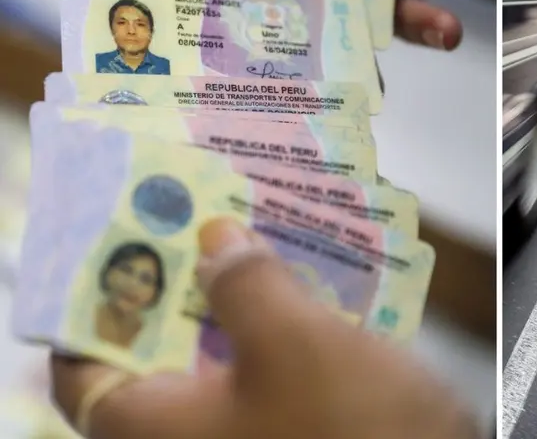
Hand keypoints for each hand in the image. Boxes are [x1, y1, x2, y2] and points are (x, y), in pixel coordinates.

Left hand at [50, 219, 478, 438]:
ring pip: (219, 362)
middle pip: (158, 354)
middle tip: (198, 221)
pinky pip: (266, 376)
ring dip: (235, 302)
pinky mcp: (295, 431)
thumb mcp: (294, 341)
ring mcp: (246, 435)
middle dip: (179, 283)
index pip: (85, 368)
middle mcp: (190, 438)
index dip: (95, 303)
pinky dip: (276, 331)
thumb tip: (213, 238)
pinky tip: (304, 287)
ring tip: (255, 238)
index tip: (123, 243)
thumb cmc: (348, 425)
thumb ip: (245, 283)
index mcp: (158, 427)